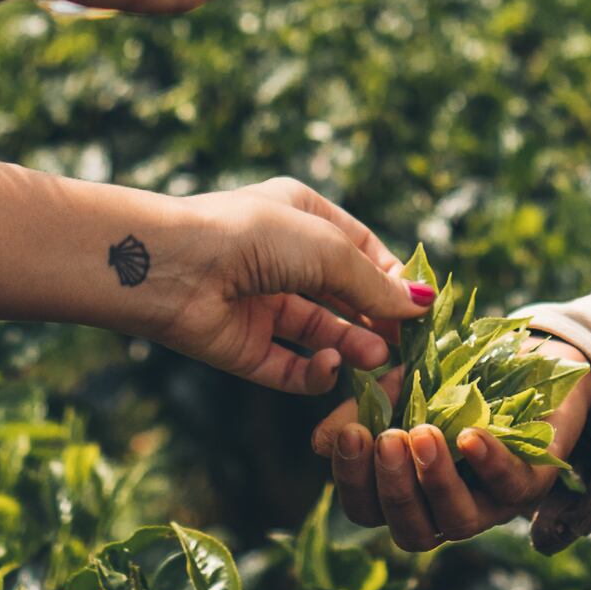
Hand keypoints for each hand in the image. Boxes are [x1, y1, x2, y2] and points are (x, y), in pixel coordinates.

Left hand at [120, 179, 433, 392]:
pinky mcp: (244, 348)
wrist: (168, 267)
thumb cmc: (251, 237)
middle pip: (345, 297)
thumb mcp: (326, 250)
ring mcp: (262, 304)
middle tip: (407, 348)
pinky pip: (290, 367)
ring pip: (322, 334)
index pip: (361, 250)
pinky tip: (329, 367)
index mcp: (301, 216)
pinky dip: (314, 373)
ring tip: (379, 362)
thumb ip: (375, 283)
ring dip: (353, 348)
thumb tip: (423, 304)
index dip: (392, 280)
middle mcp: (282, 259)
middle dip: (377, 321)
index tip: (420, 310)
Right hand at [311, 347, 590, 547]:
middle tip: (387, 438)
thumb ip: (363, 412)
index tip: (349, 434)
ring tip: (423, 433)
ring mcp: (492, 504)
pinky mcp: (535, 483)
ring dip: (435, 481)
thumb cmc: (453, 384)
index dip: (353, 481)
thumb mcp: (400, 390)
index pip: (369, 510)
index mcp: (409, 493)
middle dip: (395, 487)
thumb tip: (318, 444)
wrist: (527, 361)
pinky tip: (469, 435)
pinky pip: (512, 486)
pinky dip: (489, 463)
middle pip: (412, 531)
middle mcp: (447, 511)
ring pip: (458, 522)